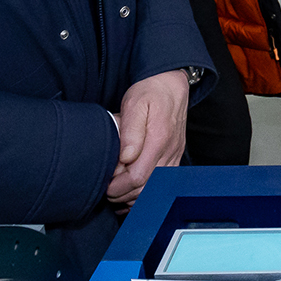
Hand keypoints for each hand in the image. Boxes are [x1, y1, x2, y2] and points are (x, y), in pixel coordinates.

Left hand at [105, 68, 189, 206]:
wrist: (171, 84)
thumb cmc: (150, 93)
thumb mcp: (134, 104)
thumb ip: (130, 131)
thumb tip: (126, 157)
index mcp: (159, 139)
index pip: (139, 176)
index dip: (119, 186)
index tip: (105, 186)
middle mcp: (170, 151)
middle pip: (147, 188)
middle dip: (123, 195)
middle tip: (106, 191)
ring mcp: (174, 155)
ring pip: (155, 189)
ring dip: (134, 196)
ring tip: (116, 192)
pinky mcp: (175, 157)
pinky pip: (162, 184)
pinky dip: (146, 193)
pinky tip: (132, 193)